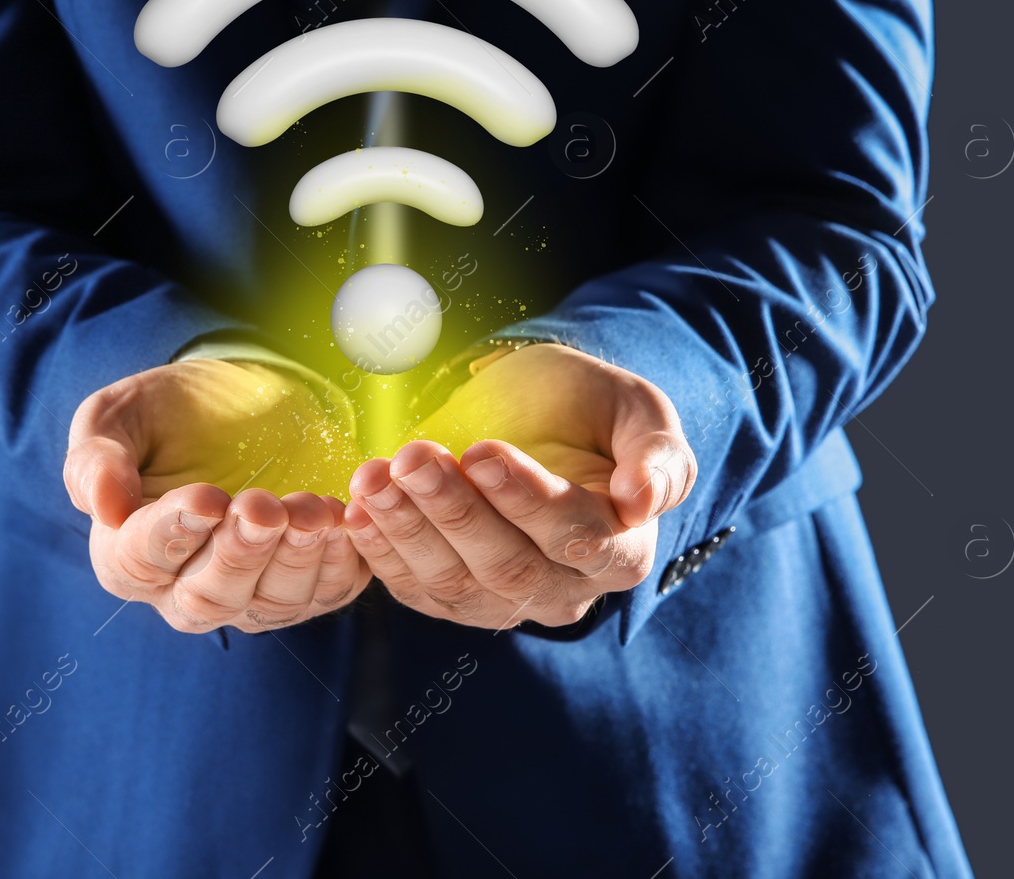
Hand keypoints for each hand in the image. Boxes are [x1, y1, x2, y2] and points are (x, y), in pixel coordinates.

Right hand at [64, 358, 370, 632]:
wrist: (240, 405)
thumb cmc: (169, 413)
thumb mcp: (119, 417)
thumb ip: (97, 459)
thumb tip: (102, 508)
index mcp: (126, 554)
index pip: (139, 562)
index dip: (173, 534)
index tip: (205, 499)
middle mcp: (182, 590)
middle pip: (207, 598)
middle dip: (240, 554)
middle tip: (262, 507)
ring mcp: (248, 596)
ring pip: (269, 605)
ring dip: (294, 559)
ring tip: (311, 510)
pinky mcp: (306, 586)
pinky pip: (324, 593)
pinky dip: (338, 562)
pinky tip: (343, 520)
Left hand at [343, 343, 695, 629]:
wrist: (545, 418)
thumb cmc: (595, 411)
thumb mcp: (640, 413)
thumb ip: (657, 456)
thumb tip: (644, 502)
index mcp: (621, 549)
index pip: (576, 536)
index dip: (527, 500)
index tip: (482, 452)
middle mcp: (565, 589)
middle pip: (509, 566)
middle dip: (455, 511)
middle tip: (414, 458)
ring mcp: (506, 602)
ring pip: (455, 583)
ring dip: (408, 530)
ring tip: (375, 477)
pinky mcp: (454, 598)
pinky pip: (415, 589)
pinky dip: (382, 553)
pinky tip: (356, 511)